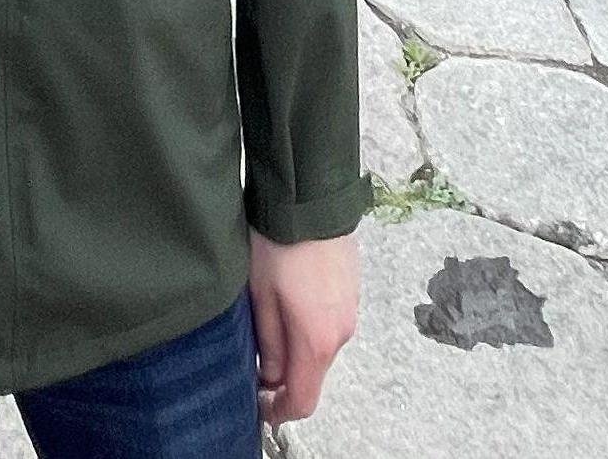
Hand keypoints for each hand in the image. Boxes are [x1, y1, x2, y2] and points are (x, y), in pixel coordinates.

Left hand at [248, 227, 359, 428]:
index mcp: (317, 340)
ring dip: (297, 347)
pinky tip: (289, 300)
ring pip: (321, 347)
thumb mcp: (260, 297)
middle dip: (286, 376)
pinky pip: (330, 322)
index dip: (279, 410)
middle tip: (256, 360)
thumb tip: (270, 375)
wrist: (310, 197)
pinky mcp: (351, 290)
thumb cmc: (280, 244)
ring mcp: (350, 310)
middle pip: (313, 373)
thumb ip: (269, 344)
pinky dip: (310, 325)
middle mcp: (341, 332)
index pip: (304, 400)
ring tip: (268, 321)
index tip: (260, 402)